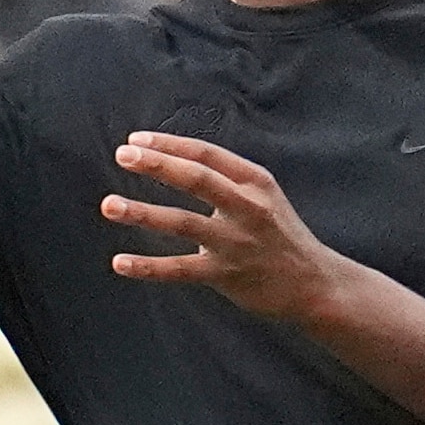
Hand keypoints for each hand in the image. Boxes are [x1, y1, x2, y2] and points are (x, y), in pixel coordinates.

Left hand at [103, 133, 344, 322]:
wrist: (315, 284)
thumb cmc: (281, 236)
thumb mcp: (264, 197)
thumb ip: (227, 180)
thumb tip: (174, 160)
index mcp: (255, 182)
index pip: (206, 154)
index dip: (169, 144)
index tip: (135, 140)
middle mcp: (247, 208)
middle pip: (196, 179)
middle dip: (157, 164)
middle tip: (122, 155)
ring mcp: (236, 243)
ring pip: (183, 224)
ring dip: (142, 213)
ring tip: (109, 205)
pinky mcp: (226, 275)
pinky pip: (180, 269)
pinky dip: (148, 267)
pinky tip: (120, 262)